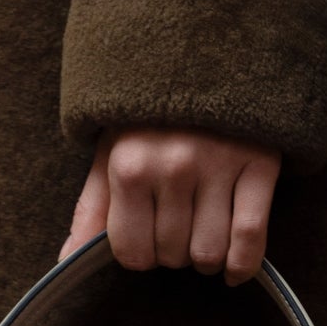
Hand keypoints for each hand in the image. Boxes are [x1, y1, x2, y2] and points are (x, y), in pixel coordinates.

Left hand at [60, 127, 280, 285]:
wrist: (208, 58)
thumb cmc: (150, 119)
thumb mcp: (110, 154)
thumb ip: (91, 210)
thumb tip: (67, 263)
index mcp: (129, 165)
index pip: (132, 254)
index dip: (140, 255)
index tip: (147, 237)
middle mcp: (173, 166)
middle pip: (172, 256)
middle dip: (173, 254)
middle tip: (177, 227)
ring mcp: (219, 165)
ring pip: (208, 253)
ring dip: (206, 259)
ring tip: (203, 236)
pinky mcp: (259, 164)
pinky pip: (249, 238)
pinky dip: (242, 264)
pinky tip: (234, 267)